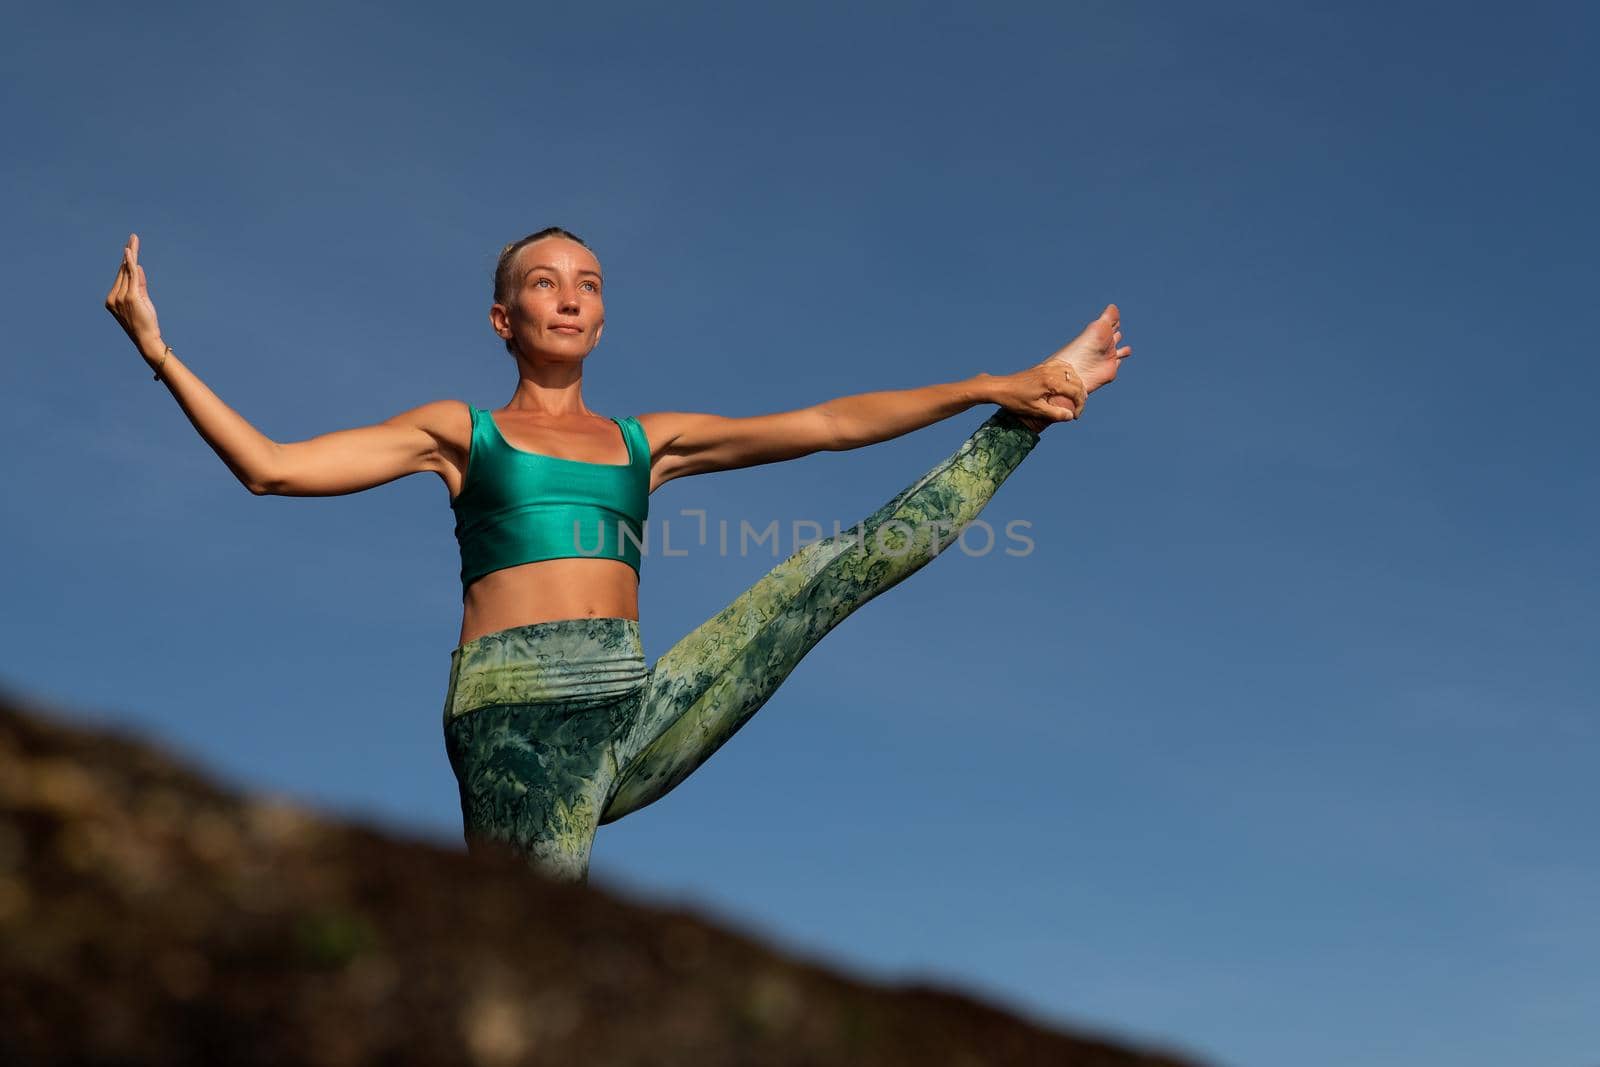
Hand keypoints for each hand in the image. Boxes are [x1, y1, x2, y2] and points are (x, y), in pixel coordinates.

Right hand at [104, 233, 163, 355]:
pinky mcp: (130, 297)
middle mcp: (114, 296)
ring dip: (131, 254)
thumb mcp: (142, 300)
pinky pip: (131, 276)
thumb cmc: (145, 323)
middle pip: (123, 270)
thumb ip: (140, 284)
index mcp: (113, 298)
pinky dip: (131, 263)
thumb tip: (139, 267)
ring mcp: (121, 296)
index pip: (122, 276)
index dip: (128, 261)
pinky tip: (129, 252)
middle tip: (134, 237)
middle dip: (129, 253)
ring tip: (134, 239)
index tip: (130, 248)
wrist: (147, 339)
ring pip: (128, 271)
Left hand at [987, 360, 1087, 431]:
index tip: (1075, 416)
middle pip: (1076, 381)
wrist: (1000, 388)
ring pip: (1071, 371)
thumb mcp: (1035, 410)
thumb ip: (1054, 414)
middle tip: (1077, 409)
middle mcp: (1051, 371)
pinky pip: (1061, 365)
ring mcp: (1046, 367)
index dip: (1080, 405)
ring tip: (1076, 397)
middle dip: (1080, 396)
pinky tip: (1068, 381)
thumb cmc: (1015, 400)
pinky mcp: (1042, 367)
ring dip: (1077, 384)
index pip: (1075, 391)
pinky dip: (1068, 373)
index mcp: (1051, 382)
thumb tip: (1070, 416)